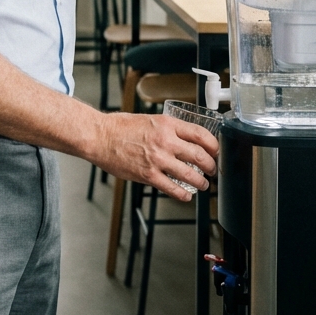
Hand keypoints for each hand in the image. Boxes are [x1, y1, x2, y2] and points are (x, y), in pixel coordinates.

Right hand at [93, 112, 218, 202]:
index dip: (214, 146)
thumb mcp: (149, 119)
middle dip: (211, 166)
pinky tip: (186, 195)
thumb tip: (183, 138)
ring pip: (191, 175)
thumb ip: (167, 129)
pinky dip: (183, 195)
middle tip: (212, 170)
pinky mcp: (148, 175)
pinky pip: (173, 189)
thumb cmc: (119, 127)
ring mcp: (158, 159)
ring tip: (202, 185)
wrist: (99, 137)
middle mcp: (165, 141)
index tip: (215, 151)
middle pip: (200, 156)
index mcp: (167, 124)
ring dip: (201, 182)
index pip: (201, 134)